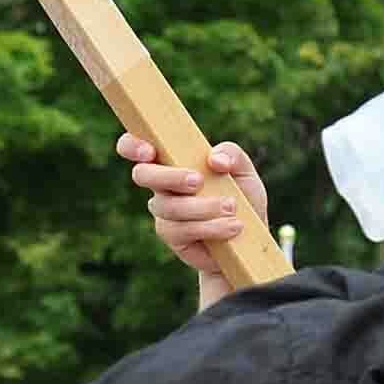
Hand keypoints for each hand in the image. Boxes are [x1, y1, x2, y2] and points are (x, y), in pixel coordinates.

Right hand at [113, 131, 261, 282]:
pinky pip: (182, 229)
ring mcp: (163, 210)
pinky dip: (210, 227)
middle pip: (142, 174)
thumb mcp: (243, 170)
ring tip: (231, 208)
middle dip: (169, 177)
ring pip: (169, 205)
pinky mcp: (171, 235)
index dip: (132, 146)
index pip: (136, 147)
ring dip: (203, 207)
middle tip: (198, 181)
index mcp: (172, 159)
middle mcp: (161, 183)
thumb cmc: (242, 196)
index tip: (149, 151)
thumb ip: (232, 154)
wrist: (250, 237)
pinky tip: (232, 227)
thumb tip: (214, 159)